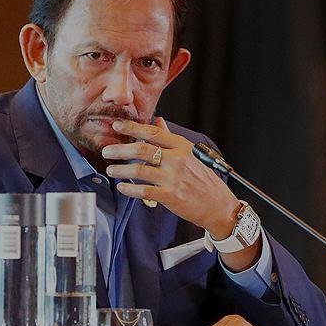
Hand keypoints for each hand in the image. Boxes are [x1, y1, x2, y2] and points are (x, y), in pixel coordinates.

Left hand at [102, 118, 239, 237]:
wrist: (218, 205)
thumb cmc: (203, 179)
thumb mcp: (190, 154)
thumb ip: (170, 138)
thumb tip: (158, 120)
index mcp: (182, 147)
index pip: (153, 133)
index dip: (132, 127)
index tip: (116, 126)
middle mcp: (177, 160)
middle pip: (142, 149)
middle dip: (120, 149)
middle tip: (106, 151)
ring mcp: (173, 178)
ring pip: (139, 170)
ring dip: (120, 169)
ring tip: (111, 169)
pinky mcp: (170, 196)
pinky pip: (143, 191)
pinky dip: (129, 189)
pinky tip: (122, 187)